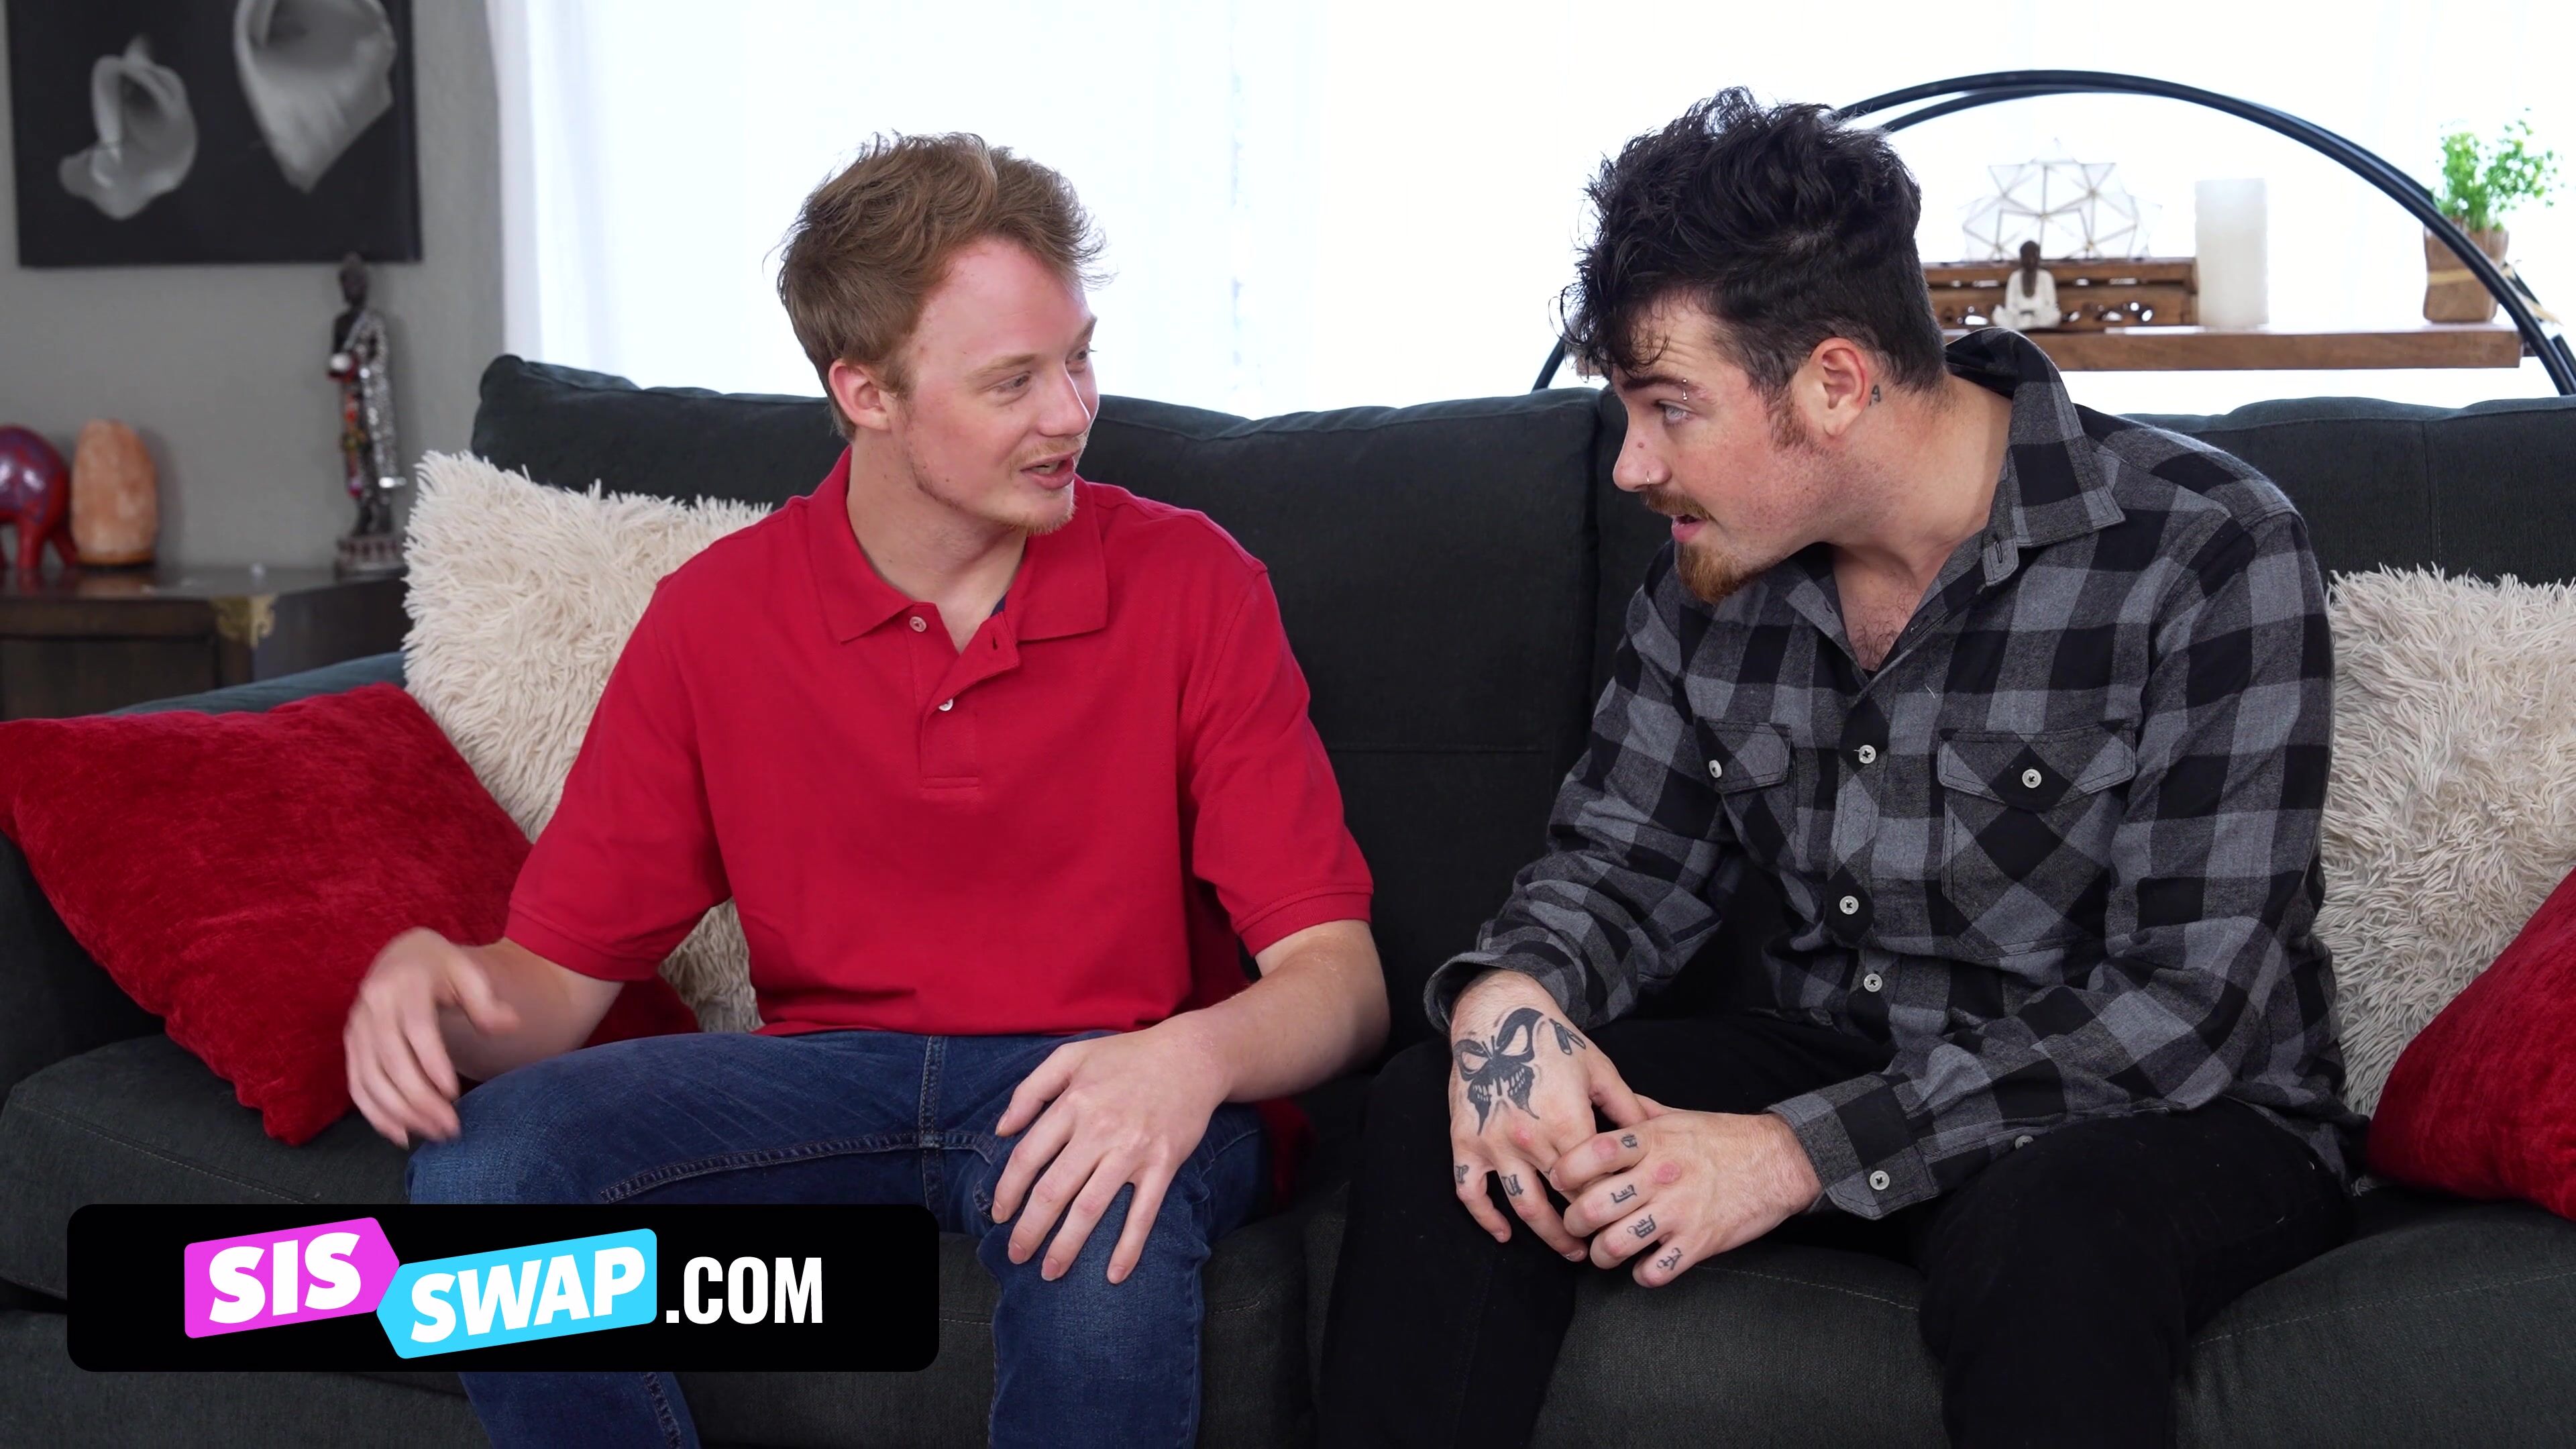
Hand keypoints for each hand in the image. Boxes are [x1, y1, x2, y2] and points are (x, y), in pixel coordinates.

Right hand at [343, 928, 520, 1146]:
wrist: (401, 956)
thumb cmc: (441, 967)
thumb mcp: (466, 971)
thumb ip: (485, 1000)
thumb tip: (509, 1024)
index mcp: (404, 984)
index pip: (417, 1029)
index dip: (433, 1064)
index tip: (454, 1093)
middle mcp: (373, 1007)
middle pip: (392, 1061)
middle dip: (419, 1099)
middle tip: (449, 1126)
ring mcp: (357, 1028)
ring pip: (371, 1079)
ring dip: (399, 1113)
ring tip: (432, 1133)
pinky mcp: (350, 1046)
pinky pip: (357, 1085)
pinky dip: (375, 1113)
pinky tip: (400, 1134)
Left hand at [989, 1020, 1229, 1283]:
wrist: (1192, 1056)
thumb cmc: (1127, 1057)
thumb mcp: (1071, 1056)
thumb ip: (1031, 1090)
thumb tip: (1002, 1130)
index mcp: (1073, 1103)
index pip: (1028, 1157)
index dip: (1007, 1191)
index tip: (998, 1215)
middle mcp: (1099, 1129)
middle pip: (1053, 1191)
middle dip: (1029, 1230)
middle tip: (1016, 1255)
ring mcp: (1133, 1150)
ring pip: (1090, 1209)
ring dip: (1066, 1247)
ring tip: (1050, 1271)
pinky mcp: (1163, 1164)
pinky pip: (1143, 1214)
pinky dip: (1128, 1248)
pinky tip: (1115, 1275)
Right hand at [1445, 971, 1645, 1258]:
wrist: (1496, 1015)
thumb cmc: (1551, 1040)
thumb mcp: (1599, 1069)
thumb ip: (1627, 1108)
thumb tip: (1656, 1138)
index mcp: (1566, 1121)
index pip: (1594, 1181)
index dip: (1610, 1203)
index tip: (1624, 1215)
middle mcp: (1529, 1138)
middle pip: (1563, 1199)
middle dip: (1585, 1226)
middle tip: (1602, 1244)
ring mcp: (1494, 1143)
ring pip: (1522, 1205)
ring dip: (1546, 1234)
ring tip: (1567, 1248)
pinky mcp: (1466, 1142)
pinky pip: (1470, 1191)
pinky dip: (1486, 1218)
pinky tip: (1504, 1233)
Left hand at [1551, 1099, 1820, 1285]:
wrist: (1779, 1161)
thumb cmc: (1725, 1138)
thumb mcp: (1678, 1115)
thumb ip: (1639, 1113)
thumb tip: (1606, 1102)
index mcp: (1651, 1140)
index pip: (1590, 1154)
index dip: (1564, 1171)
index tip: (1560, 1180)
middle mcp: (1660, 1175)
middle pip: (1592, 1206)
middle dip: (1574, 1222)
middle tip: (1577, 1224)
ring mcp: (1679, 1211)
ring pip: (1615, 1244)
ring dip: (1601, 1254)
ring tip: (1604, 1250)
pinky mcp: (1699, 1242)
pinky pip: (1654, 1271)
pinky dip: (1642, 1274)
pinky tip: (1643, 1265)